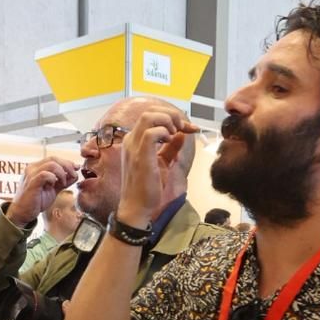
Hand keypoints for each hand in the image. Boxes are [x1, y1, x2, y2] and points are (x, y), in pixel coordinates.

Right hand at [5, 157, 79, 226]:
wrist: (23, 213)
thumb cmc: (36, 201)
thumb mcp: (53, 189)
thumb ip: (63, 181)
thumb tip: (75, 174)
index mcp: (37, 167)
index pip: (54, 159)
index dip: (67, 162)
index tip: (76, 168)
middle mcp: (32, 168)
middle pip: (54, 159)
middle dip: (67, 166)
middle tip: (74, 175)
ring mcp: (31, 174)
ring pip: (51, 164)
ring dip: (62, 173)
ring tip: (64, 183)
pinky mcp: (32, 183)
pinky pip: (45, 174)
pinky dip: (53, 178)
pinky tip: (54, 185)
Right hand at [118, 109, 197, 226]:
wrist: (137, 208)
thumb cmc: (147, 189)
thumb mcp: (163, 163)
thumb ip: (171, 148)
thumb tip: (182, 134)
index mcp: (134, 141)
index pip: (151, 116)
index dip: (172, 117)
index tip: (188, 127)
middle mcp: (131, 140)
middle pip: (150, 111)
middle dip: (171, 114)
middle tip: (183, 127)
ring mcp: (133, 147)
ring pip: (149, 116)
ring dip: (168, 121)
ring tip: (176, 133)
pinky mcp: (140, 156)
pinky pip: (151, 132)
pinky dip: (164, 132)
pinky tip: (170, 141)